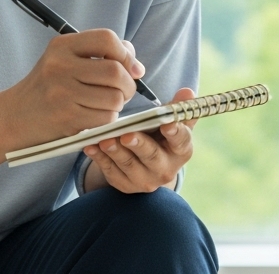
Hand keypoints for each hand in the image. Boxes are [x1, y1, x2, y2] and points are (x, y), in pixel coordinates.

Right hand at [1, 28, 144, 148]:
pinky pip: (105, 117)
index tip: (131, 68)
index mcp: (62, 46)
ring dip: (118, 103)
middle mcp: (60, 66)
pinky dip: (108, 118)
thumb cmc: (48, 86)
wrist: (15, 116)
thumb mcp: (67, 59)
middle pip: (115, 71)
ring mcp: (62, 93)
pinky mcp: (66, 118)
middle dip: (128, 84)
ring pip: (114, 97)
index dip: (126, 54)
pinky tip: (96, 115)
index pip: (106, 39)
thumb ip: (102, 53)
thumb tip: (136, 66)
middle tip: (123, 91)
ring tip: (106, 102)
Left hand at [83, 87, 197, 193]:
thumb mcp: (172, 123)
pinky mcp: (125, 185)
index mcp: (181, 150)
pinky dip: (100, 159)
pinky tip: (91, 147)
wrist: (148, 166)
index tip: (167, 124)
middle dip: (139, 145)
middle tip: (126, 135)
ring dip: (115, 152)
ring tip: (104, 139)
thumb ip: (178, 108)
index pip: (181, 141)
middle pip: (152, 156)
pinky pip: (111, 172)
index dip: (175, 133)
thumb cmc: (161, 137)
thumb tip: (187, 93)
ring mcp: (144, 180)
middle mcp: (165, 169)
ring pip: (128, 165)